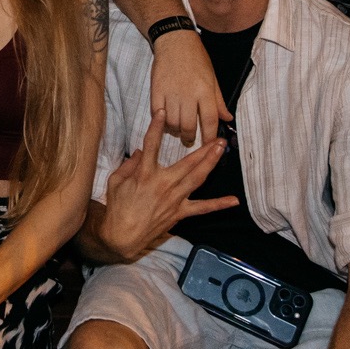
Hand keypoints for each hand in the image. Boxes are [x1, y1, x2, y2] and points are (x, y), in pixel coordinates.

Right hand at [93, 134, 237, 262]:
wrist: (122, 236)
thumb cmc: (117, 208)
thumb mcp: (116, 182)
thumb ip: (129, 165)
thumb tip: (139, 152)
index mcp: (145, 174)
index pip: (151, 145)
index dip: (156, 127)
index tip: (162, 112)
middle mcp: (164, 184)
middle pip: (188, 162)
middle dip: (204, 148)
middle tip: (217, 137)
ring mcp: (174, 199)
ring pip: (198, 178)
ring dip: (211, 163)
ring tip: (221, 151)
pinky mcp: (180, 212)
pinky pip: (203, 208)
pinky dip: (219, 204)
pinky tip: (233, 201)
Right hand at [151, 29, 227, 146]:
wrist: (175, 41)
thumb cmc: (197, 58)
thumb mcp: (213, 78)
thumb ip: (219, 101)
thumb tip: (227, 118)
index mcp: (205, 91)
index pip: (209, 121)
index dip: (209, 137)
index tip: (208, 144)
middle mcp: (188, 94)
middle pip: (188, 126)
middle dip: (189, 138)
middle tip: (189, 139)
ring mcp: (171, 93)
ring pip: (172, 123)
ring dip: (175, 130)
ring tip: (178, 129)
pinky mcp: (156, 90)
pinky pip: (157, 114)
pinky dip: (161, 121)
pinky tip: (166, 120)